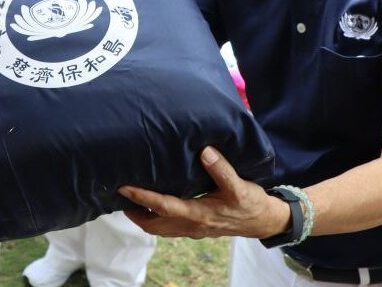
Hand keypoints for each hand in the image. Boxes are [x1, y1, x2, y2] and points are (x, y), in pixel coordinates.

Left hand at [118, 147, 289, 239]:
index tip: (124, 188)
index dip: (142, 198)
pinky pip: (167, 227)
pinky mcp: (195, 228)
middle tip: (119, 195)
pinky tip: (151, 205)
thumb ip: (222, 169)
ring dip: (142, 217)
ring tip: (129, 200)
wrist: (262, 221)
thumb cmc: (250, 203)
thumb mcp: (240, 186)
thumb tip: (205, 152)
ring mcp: (193, 229)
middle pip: (154, 224)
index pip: (164, 207)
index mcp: (199, 214)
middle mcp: (192, 225)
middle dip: (134, 212)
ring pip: (159, 228)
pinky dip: (154, 218)